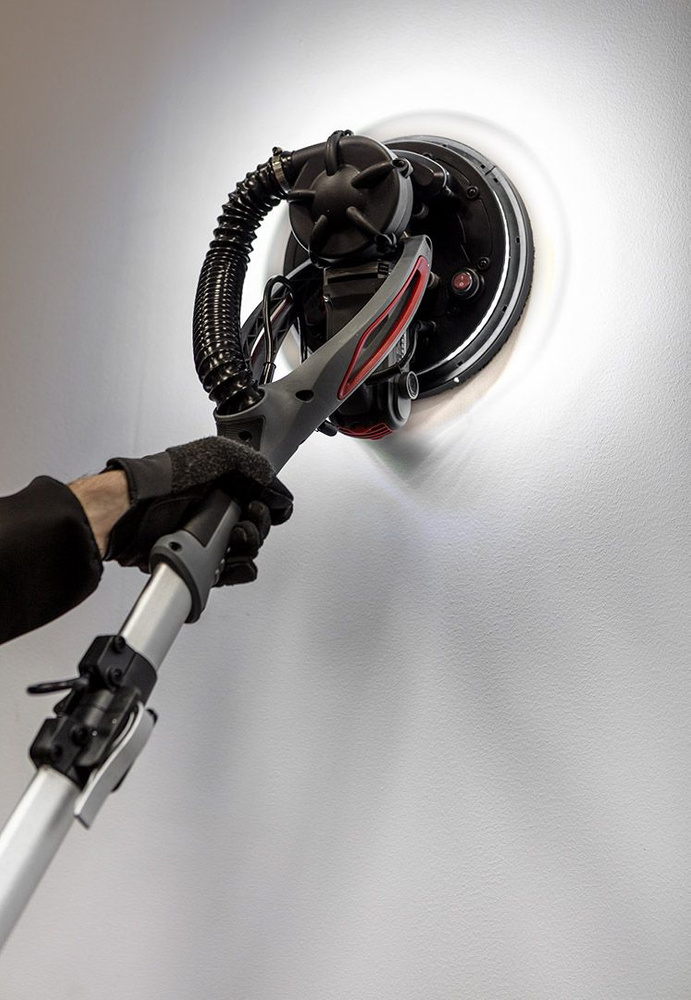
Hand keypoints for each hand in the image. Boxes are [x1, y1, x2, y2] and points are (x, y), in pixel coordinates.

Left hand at [102, 437, 291, 581]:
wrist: (134, 512)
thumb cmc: (167, 480)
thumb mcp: (220, 454)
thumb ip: (256, 467)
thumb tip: (279, 490)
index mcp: (228, 482)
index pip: (264, 499)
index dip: (270, 505)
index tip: (261, 505)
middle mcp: (220, 508)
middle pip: (259, 527)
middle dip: (258, 527)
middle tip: (243, 523)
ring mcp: (210, 536)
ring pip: (247, 551)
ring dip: (248, 549)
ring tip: (232, 541)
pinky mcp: (200, 560)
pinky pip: (230, 572)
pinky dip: (237, 570)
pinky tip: (230, 561)